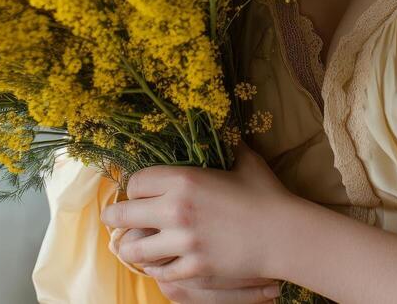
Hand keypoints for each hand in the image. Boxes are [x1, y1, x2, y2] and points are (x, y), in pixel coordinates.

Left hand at [99, 140, 292, 296]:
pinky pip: (160, 272)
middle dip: (115, 216)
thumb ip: (225, 144)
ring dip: (130, 246)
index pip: (136, 182)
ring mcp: (183, 242)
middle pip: (123, 214)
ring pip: (134, 248)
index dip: (134, 186)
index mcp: (184, 179)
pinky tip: (157, 263)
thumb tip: (222, 124)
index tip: (136, 191)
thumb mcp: (244, 160)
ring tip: (129, 245)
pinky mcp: (194, 268)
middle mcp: (176, 210)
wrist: (285, 234)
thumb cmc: (266, 194)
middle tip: (111, 217)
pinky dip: (156, 268)